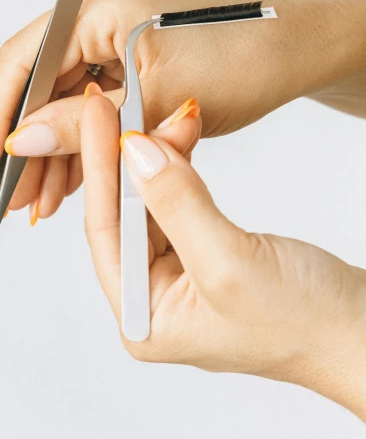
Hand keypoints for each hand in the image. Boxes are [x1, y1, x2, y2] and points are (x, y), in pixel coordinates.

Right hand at [0, 0, 365, 220]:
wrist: (295, 47)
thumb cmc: (244, 64)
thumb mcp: (154, 106)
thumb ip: (80, 126)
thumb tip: (19, 143)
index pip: (25, 59)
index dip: (0, 117)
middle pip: (43, 73)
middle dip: (33, 138)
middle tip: (20, 194)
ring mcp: (113, 5)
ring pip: (67, 82)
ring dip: (59, 137)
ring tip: (47, 195)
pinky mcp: (127, 25)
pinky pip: (92, 77)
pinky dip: (87, 121)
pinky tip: (75, 167)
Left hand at [81, 86, 365, 419]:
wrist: (358, 331)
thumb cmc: (304, 321)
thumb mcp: (229, 262)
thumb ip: (177, 204)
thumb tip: (136, 152)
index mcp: (143, 318)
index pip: (106, 229)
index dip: (99, 167)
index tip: (99, 116)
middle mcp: (152, 300)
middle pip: (123, 212)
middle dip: (130, 157)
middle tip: (132, 107)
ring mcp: (178, 278)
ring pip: (150, 202)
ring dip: (158, 157)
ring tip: (170, 118)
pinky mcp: (202, 255)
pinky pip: (176, 202)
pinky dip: (178, 169)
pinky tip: (179, 142)